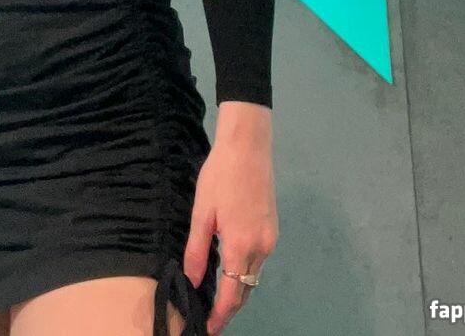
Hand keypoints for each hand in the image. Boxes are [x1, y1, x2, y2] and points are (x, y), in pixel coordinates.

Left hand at [183, 104, 277, 334]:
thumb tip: (191, 281)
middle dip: (230, 307)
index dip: (220, 315)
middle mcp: (261, 247)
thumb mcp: (202, 212)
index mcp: (241, 245)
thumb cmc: (220, 176)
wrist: (248, 146)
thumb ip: (197, 250)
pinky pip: (258, 259)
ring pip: (254, 275)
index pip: (232, 294)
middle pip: (246, 289)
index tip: (208, 328)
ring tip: (217, 296)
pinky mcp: (273, 228)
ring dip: (238, 288)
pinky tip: (231, 268)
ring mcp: (270, 238)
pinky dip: (245, 270)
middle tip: (210, 317)